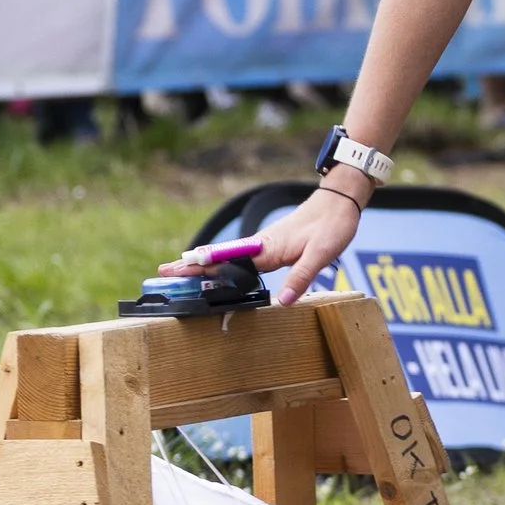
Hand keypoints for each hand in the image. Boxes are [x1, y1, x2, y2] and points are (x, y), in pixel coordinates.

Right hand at [158, 178, 367, 306]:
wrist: (340, 201)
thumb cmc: (332, 226)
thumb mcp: (320, 255)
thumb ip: (301, 277)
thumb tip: (281, 303)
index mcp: (267, 248)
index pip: (226, 260)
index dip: (200, 267)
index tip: (175, 271)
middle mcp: (261, 244)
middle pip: (219, 257)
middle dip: (191, 265)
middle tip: (163, 273)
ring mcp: (265, 243)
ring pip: (228, 255)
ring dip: (204, 263)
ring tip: (181, 273)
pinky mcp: (272, 243)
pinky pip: (240, 255)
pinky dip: (222, 260)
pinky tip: (219, 268)